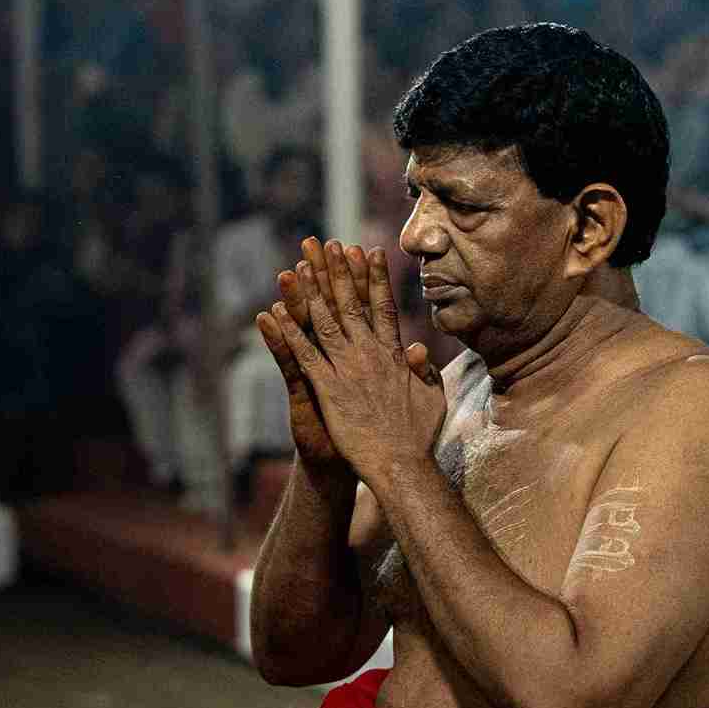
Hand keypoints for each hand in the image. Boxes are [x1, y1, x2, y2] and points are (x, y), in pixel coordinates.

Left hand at [259, 239, 446, 487]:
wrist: (401, 464)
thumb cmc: (419, 435)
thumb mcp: (432, 396)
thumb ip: (424, 370)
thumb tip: (420, 347)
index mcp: (393, 354)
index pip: (382, 307)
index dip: (374, 278)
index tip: (369, 251)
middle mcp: (369, 354)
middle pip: (349, 304)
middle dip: (337, 271)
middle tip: (327, 243)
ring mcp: (346, 369)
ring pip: (324, 321)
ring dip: (310, 291)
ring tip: (299, 264)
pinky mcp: (327, 388)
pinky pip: (304, 354)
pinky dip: (289, 333)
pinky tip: (276, 313)